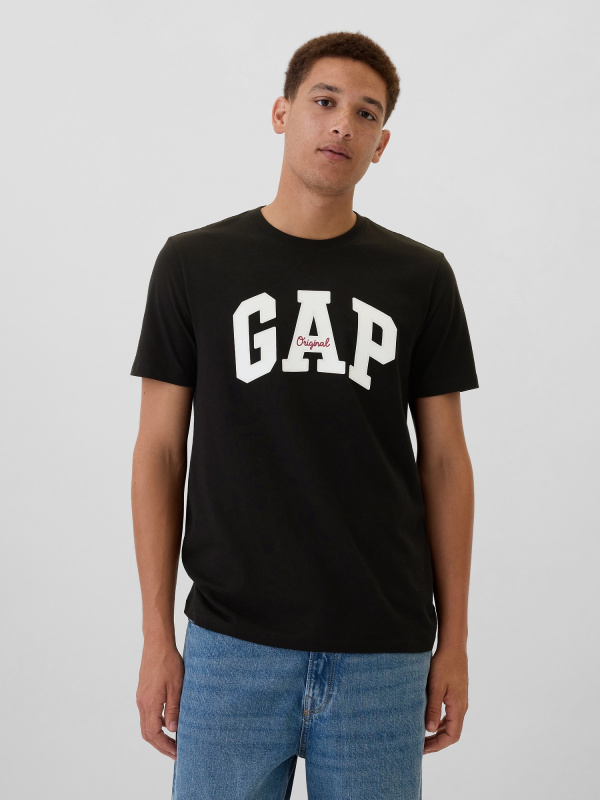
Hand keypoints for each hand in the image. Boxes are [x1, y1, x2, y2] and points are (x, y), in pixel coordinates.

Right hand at [136, 641, 183, 759]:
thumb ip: (173, 709)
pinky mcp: (143, 691)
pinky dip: (156, 723)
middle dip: (160, 745)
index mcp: (150, 703)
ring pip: (146, 724)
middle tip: (174, 752)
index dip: (164, 746)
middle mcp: (142, 703)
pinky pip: (147, 714)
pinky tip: (168, 722)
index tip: (176, 752)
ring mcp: (141, 697)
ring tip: (173, 740)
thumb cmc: (168, 662)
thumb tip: (172, 730)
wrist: (157, 643)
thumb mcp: (176, 687)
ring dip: (158, 735)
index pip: (154, 734)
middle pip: (147, 733)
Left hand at [423, 646, 468, 754]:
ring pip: (451, 725)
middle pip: (451, 733)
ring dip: (437, 733)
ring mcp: (460, 701)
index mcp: (458, 707)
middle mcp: (462, 707)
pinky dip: (439, 722)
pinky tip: (428, 721)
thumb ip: (433, 708)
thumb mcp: (435, 686)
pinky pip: (449, 715)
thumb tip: (429, 729)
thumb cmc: (444, 664)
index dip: (437, 746)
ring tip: (421, 737)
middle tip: (418, 747)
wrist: (453, 647)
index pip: (452, 736)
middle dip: (436, 742)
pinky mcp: (456, 695)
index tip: (422, 749)